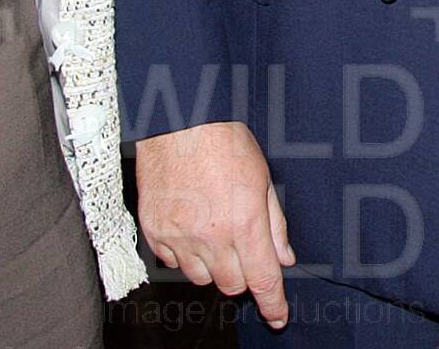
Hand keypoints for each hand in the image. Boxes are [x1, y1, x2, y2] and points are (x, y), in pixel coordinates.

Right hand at [133, 121, 296, 330]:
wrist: (180, 121)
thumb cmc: (224, 142)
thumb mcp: (263, 178)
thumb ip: (274, 224)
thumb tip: (283, 257)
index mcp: (244, 223)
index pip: (262, 279)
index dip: (273, 304)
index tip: (277, 317)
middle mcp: (212, 236)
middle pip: (232, 285)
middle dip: (243, 276)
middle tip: (243, 251)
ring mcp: (179, 237)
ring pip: (201, 278)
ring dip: (213, 266)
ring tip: (215, 233)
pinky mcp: (155, 232)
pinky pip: (173, 263)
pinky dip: (185, 255)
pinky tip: (191, 227)